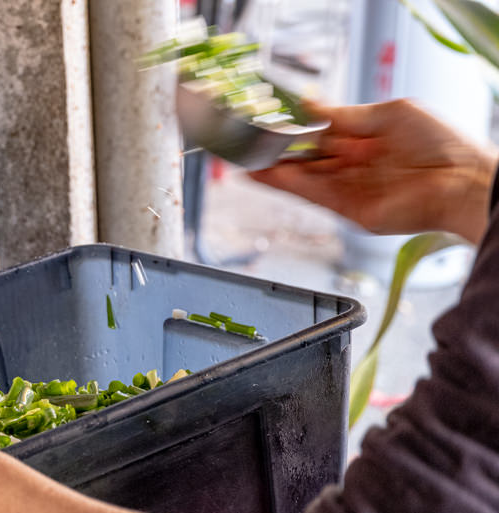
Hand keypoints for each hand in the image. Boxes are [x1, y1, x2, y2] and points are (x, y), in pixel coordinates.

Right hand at [250, 99, 498, 243]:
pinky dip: (286, 185)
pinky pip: (311, 194)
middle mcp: (355, 166)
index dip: (294, 130)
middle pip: (306, 158)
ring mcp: (350, 188)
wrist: (462, 182)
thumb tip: (310, 106)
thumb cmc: (442, 145)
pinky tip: (265, 174)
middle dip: (277, 151)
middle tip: (249, 142)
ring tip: (247, 159)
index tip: (270, 123)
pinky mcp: (349, 209)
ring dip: (273, 170)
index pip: (320, 135)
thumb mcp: (391, 113)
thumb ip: (346, 115)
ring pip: (302, 178)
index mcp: (365, 140)